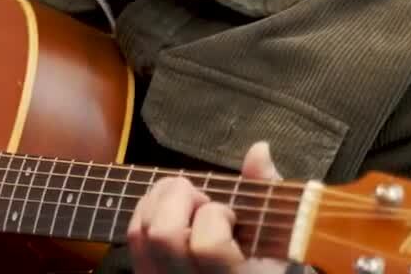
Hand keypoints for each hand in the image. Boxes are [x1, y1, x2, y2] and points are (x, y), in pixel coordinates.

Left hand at [125, 141, 286, 273]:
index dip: (216, 216)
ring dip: (161, 200)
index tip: (230, 214)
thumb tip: (259, 149)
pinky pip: (133, 237)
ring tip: (186, 203)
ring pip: (141, 233)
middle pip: (163, 235)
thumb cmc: (266, 264)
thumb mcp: (277, 238)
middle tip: (201, 200)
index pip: (208, 246)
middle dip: (180, 199)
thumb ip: (266, 193)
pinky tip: (170, 209)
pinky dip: (147, 211)